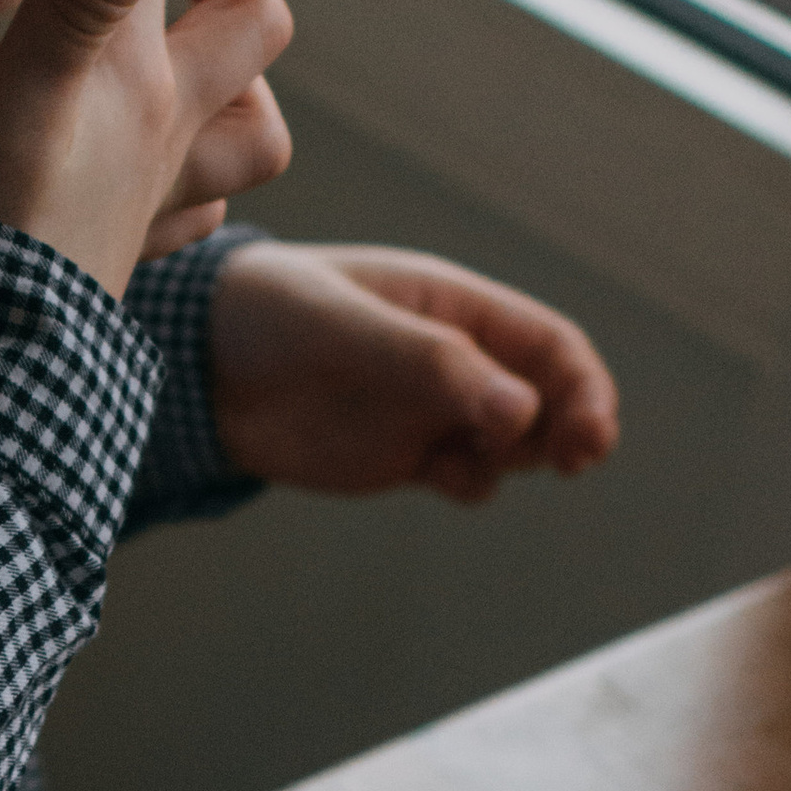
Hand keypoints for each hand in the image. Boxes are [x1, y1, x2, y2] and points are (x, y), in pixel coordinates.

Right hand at [0, 0, 291, 298]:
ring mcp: (150, 198)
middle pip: (250, 29)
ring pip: (244, 133)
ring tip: (174, 50)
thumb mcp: (30, 83)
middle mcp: (169, 135)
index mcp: (151, 81)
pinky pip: (190, 211)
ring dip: (231, 79)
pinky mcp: (115, 251)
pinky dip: (186, 175)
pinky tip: (146, 162)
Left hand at [208, 241, 618, 501]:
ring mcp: (431, 409)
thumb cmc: (273, 315)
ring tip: (482, 461)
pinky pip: (467, 475)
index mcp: (454, 306)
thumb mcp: (349, 328)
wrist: (198, 361)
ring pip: (514, 442)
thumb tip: (522, 411)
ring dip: (524, 458)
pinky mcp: (402, 454)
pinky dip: (476, 484)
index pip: (548, 344)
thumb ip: (432, 365)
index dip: (584, 386)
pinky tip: (447, 480)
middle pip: (548, 397)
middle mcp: (456, 358)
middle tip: (578, 461)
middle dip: (573, 427)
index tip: (591, 431)